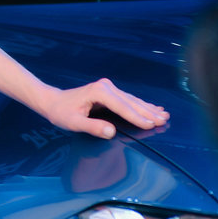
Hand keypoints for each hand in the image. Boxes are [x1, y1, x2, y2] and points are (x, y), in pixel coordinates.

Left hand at [39, 78, 169, 138]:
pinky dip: (141, 105)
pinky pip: (128, 100)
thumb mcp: (73, 122)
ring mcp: (108, 88)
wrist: (52, 101)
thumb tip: (111, 131)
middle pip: (131, 102)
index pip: (122, 107)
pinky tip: (153, 108)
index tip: (151, 125)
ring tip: (164, 115)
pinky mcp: (109, 92)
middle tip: (164, 120)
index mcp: (99, 92)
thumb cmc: (61, 112)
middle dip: (148, 112)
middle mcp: (105, 87)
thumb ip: (92, 127)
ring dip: (148, 109)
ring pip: (132, 100)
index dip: (137, 117)